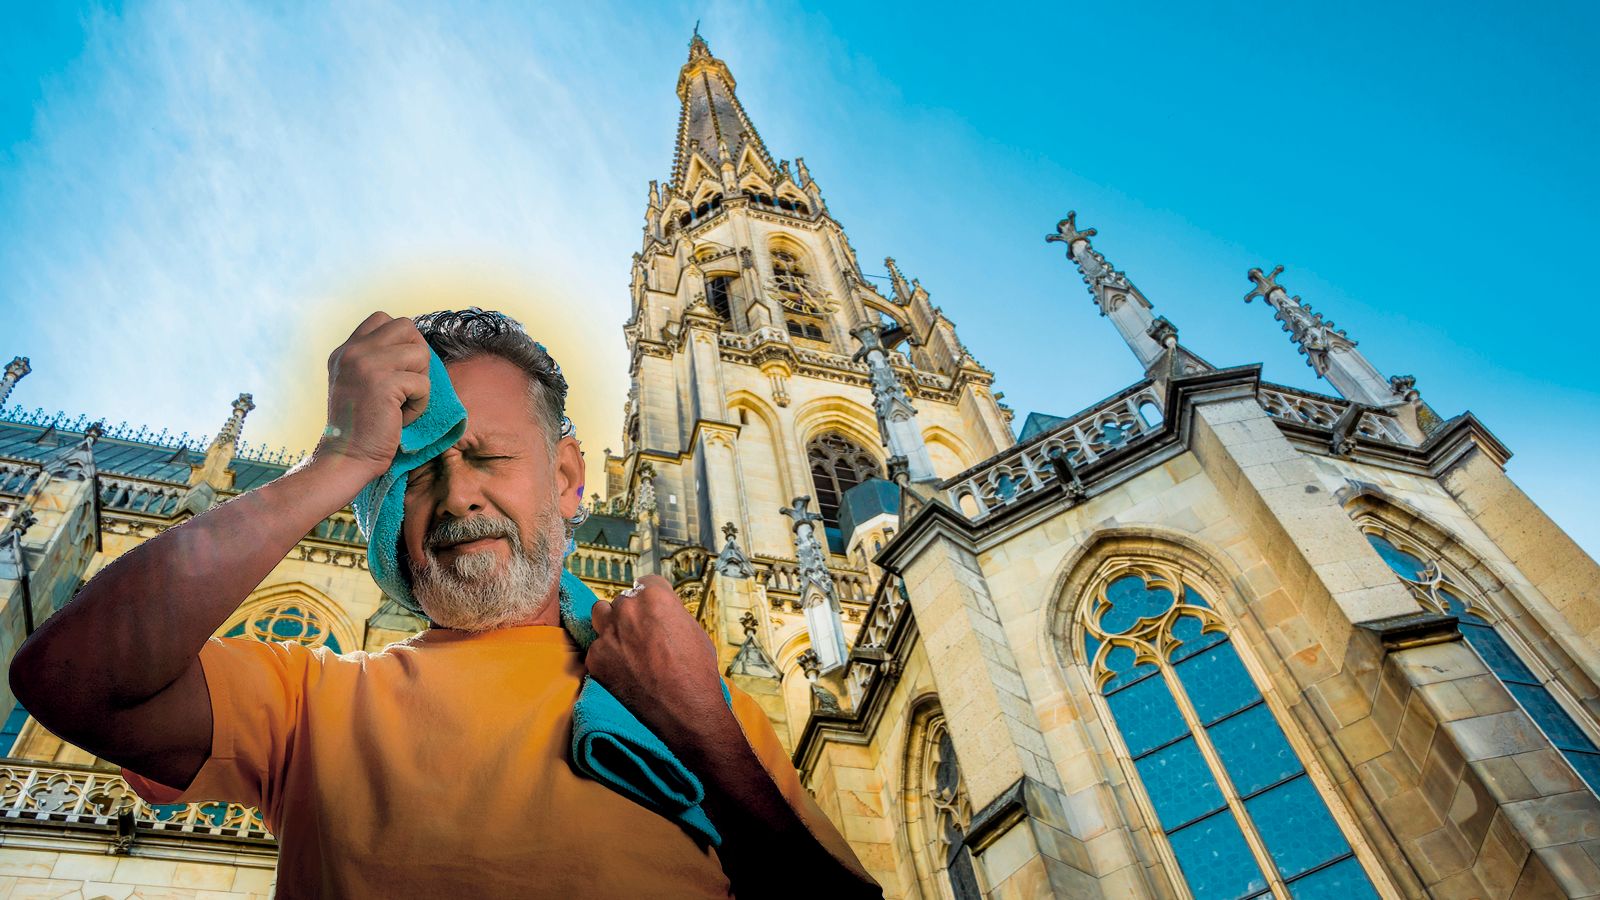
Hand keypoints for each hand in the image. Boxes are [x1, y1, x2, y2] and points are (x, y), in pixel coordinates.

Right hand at [313, 312, 431, 482]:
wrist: (347, 457)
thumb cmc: (362, 426)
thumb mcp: (360, 382)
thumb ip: (376, 359)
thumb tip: (415, 344)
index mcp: (345, 350)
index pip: (382, 318)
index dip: (401, 340)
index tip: (398, 370)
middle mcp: (352, 352)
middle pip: (406, 327)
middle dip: (417, 355)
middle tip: (407, 384)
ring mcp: (365, 364)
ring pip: (420, 353)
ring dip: (420, 382)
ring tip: (402, 403)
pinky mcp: (383, 383)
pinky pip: (423, 384)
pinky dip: (419, 405)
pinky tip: (400, 418)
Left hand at [586, 575, 732, 755]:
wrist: (685, 710)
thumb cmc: (696, 672)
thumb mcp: (693, 630)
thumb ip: (671, 614)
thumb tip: (661, 613)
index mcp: (654, 597)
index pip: (645, 583)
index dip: (652, 597)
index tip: (653, 610)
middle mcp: (626, 610)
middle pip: (622, 600)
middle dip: (631, 613)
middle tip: (643, 634)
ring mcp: (608, 634)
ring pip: (600, 614)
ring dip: (611, 624)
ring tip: (626, 643)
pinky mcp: (595, 659)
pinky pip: (596, 648)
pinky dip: (606, 656)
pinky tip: (624, 670)